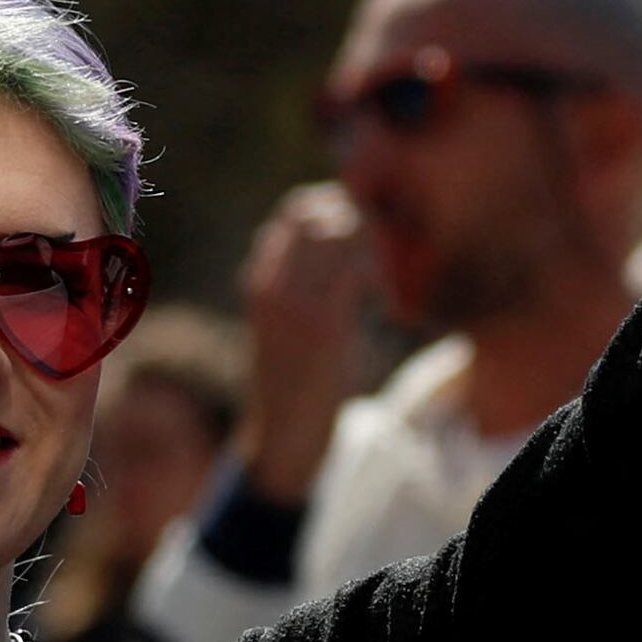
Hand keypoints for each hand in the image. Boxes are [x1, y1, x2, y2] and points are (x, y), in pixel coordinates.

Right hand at [235, 184, 376, 503]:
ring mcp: (295, 304)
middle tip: (383, 251)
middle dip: (358, 219)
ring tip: (381, 281)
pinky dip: (378, 278)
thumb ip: (299, 279)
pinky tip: (383, 305)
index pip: (295, 209)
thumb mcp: (283, 320)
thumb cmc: (293, 376)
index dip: (336, 206)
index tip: (364, 230)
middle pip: (318, 214)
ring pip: (339, 236)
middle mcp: (270, 284)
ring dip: (370, 247)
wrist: (283, 435)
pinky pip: (357, 273)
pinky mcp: (323, 328)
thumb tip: (336, 239)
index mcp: (258, 279)